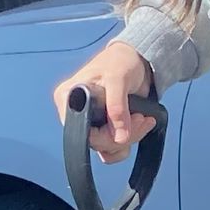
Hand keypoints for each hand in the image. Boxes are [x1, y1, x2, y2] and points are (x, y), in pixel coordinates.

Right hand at [51, 43, 157, 161]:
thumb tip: (119, 137)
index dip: (104, 135)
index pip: (79, 131)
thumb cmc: (121, 61)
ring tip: (142, 118)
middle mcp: (73, 112)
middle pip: (94, 142)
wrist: (136, 60)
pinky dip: (129, 141)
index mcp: (67, 97)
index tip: (127, 121)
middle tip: (140, 117)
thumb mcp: (118, 78)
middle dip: (122, 135)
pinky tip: (140, 124)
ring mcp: (88, 122)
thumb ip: (116, 107)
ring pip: (105, 148)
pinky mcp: (102, 128)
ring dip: (129, 138)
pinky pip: (112, 149)